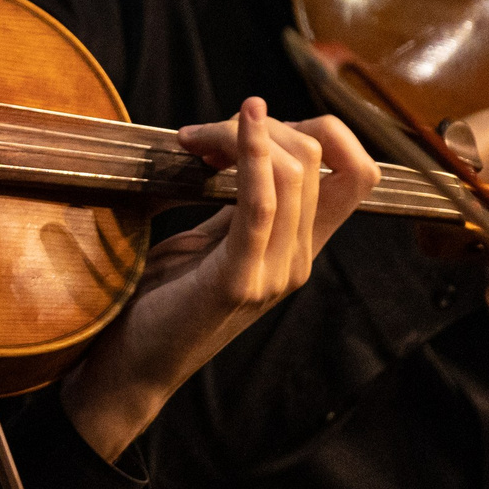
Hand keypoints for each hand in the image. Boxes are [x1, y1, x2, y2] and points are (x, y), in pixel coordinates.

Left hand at [60, 99, 378, 458]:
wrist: (134, 364)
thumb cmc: (164, 298)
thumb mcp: (213, 241)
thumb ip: (242, 204)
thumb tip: (249, 144)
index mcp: (299, 248)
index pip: (354, 174)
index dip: (319, 131)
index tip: (256, 124)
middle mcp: (298, 260)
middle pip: (314, 159)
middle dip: (260, 125)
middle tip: (199, 135)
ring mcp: (274, 273)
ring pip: (293, 174)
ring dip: (241, 135)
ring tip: (195, 138)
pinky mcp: (238, 280)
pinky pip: (259, 204)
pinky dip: (249, 157)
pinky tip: (230, 131)